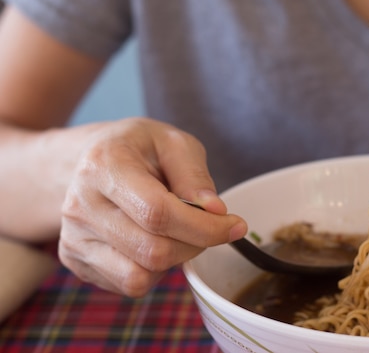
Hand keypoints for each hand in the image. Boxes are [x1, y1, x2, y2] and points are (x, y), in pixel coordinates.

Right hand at [58, 117, 246, 296]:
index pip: (158, 213)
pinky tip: (155, 241)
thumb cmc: (138, 149)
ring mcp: (74, 237)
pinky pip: (129, 285)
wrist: (89, 161)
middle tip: (211, 227)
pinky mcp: (76, 261)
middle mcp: (80, 205)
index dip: (204, 227)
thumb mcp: (173, 143)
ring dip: (175, 260)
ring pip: (140, 276)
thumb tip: (215, 211)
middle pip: (152, 250)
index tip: (235, 225)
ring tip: (177, 231)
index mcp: (104, 166)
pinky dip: (154, 271)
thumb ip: (194, 175)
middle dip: (196, 244)